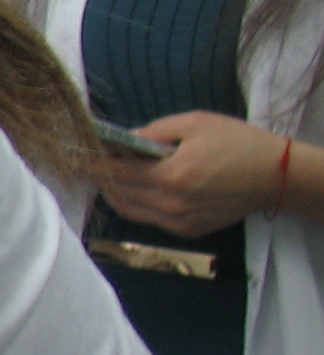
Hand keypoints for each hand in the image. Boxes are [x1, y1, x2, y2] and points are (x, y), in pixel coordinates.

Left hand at [94, 109, 289, 236]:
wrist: (275, 175)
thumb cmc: (238, 142)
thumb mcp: (195, 123)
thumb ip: (154, 131)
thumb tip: (124, 139)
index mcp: (171, 176)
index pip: (117, 173)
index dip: (94, 164)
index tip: (78, 156)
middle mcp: (171, 204)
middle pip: (119, 194)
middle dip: (100, 178)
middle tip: (89, 164)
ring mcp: (178, 221)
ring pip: (130, 211)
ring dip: (115, 194)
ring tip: (107, 176)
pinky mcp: (187, 231)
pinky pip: (150, 219)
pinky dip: (136, 205)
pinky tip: (135, 189)